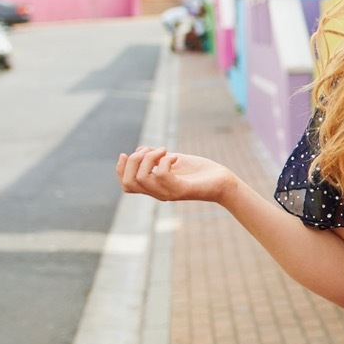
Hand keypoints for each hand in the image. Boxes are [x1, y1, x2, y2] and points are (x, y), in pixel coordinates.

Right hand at [116, 146, 235, 203]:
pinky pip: (161, 175)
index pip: (126, 185)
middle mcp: (158, 192)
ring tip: (165, 150)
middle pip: (128, 182)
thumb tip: (139, 150)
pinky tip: (176, 157)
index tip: (127, 153)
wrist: (223, 182)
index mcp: (154, 186)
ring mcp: (168, 193)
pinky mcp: (181, 190)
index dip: (121, 169)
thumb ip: (155, 157)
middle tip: (150, 150)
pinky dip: (166, 160)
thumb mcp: (173, 160)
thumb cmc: (199, 171)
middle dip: (133, 161)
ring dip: (149, 158)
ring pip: (141, 178)